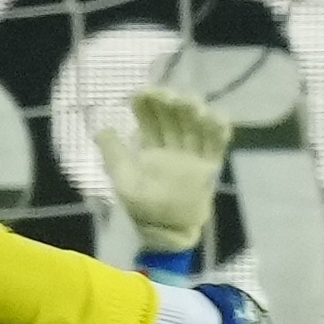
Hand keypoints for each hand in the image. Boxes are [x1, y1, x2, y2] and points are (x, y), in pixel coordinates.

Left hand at [94, 84, 233, 255]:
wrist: (162, 231)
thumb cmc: (140, 206)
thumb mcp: (121, 177)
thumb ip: (113, 152)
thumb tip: (103, 127)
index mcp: (150, 147)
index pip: (149, 119)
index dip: (146, 104)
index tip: (141, 92)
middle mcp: (172, 148)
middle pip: (174, 118)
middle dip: (170, 103)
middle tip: (165, 94)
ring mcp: (191, 157)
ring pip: (196, 128)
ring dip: (194, 113)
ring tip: (188, 103)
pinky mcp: (208, 169)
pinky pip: (216, 147)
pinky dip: (219, 132)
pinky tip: (217, 117)